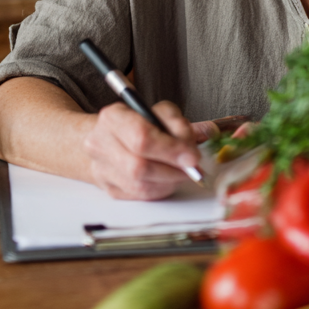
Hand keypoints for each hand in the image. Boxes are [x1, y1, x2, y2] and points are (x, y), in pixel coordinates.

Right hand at [85, 100, 202, 199]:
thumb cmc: (137, 123)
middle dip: (172, 169)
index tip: (192, 156)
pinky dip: (160, 189)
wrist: (106, 138)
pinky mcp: (108, 189)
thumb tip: (207, 133)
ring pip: (141, 185)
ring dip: (168, 181)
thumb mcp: (158, 113)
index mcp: (113, 117)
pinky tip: (167, 179)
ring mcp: (101, 169)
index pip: (142, 137)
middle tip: (192, 167)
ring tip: (181, 171)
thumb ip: (179, 123)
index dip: (170, 149)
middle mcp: (100, 143)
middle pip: (139, 166)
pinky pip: (140, 196)